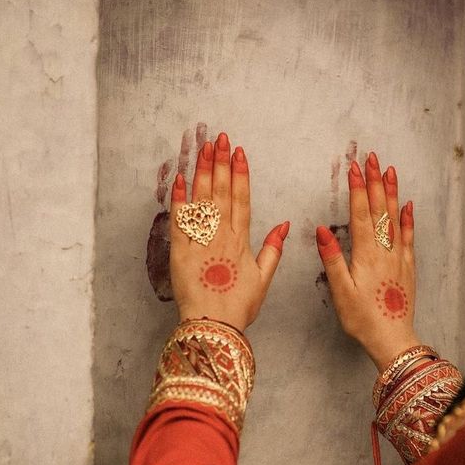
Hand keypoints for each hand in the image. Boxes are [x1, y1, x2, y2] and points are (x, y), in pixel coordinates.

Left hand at [169, 131, 288, 330]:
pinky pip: (179, 221)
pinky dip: (179, 199)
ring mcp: (200, 242)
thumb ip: (273, 250)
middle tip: (219, 138)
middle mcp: (222, 236)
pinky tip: (180, 179)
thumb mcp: (263, 279)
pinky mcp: (180, 252)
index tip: (239, 152)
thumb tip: (284, 224)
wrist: (214, 325)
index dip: (240, 174)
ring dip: (203, 172)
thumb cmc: (239, 307)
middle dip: (220, 163)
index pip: (242, 199)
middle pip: (221, 192)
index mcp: (242, 241)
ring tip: (203, 148)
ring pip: (202, 200)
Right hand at [315, 152, 419, 370]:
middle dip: (374, 182)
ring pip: (395, 218)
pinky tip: (408, 205)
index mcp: (366, 255)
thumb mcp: (340, 291)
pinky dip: (408, 219)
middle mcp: (384, 251)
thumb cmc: (362, 319)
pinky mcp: (408, 267)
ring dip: (391, 193)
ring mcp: (399, 257)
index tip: (354, 167)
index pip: (360, 214)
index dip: (357, 189)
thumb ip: (333, 258)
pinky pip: (409, 237)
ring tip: (389, 171)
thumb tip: (321, 230)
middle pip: (379, 209)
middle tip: (372, 158)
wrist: (393, 339)